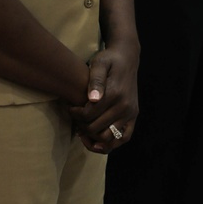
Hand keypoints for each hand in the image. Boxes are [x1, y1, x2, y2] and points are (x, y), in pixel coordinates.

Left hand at [69, 37, 139, 152]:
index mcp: (114, 94)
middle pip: (96, 128)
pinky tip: (97, 141)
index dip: (74, 114)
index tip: (69, 107)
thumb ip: (95, 80)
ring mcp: (130, 113)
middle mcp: (124, 106)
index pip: (88, 115)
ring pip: (108, 138)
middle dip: (81, 125)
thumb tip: (92, 99)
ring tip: (82, 131)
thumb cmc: (109, 60)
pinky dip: (110, 145)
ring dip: (93, 139)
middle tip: (74, 118)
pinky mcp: (133, 116)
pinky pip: (124, 138)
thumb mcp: (99, 63)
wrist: (127, 58)